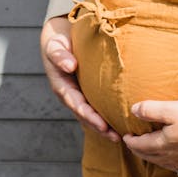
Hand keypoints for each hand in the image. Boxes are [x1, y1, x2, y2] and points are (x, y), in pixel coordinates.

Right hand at [40, 15, 119, 141]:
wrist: (60, 38)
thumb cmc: (58, 42)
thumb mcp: (54, 46)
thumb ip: (59, 56)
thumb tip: (70, 66)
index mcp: (62, 87)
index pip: (77, 105)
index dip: (89, 116)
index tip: (103, 126)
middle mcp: (71, 95)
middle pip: (86, 116)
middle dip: (100, 128)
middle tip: (117, 137)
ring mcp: (80, 95)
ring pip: (92, 115)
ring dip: (105, 127)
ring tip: (122, 137)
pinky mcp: (89, 92)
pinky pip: (98, 106)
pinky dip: (108, 115)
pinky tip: (122, 122)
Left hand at [122, 99, 177, 176]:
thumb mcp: (171, 109)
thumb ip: (150, 110)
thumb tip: (133, 110)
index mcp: (163, 144)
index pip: (141, 145)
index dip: (131, 141)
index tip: (125, 137)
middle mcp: (172, 158)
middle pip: (150, 156)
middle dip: (140, 151)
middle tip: (134, 145)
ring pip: (164, 164)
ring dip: (155, 159)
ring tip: (151, 153)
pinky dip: (175, 168)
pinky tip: (176, 167)